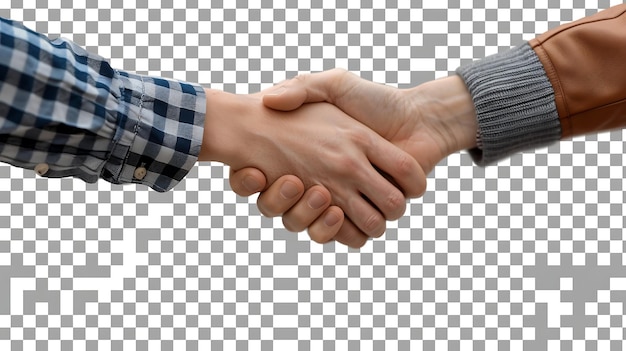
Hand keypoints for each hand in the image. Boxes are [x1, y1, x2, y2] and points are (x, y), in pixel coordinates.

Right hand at [198, 88, 425, 244]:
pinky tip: (337, 210)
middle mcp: (323, 182)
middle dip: (281, 201)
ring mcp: (346, 201)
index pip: (258, 180)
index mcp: (306, 158)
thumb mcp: (333, 84)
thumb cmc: (376, 99)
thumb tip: (268, 101)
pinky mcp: (368, 214)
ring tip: (320, 191)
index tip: (254, 171)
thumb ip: (301, 87)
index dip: (247, 182)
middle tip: (294, 180)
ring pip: (313, 226)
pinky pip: (347, 237)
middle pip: (284, 209)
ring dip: (310, 215)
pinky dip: (339, 231)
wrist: (418, 117)